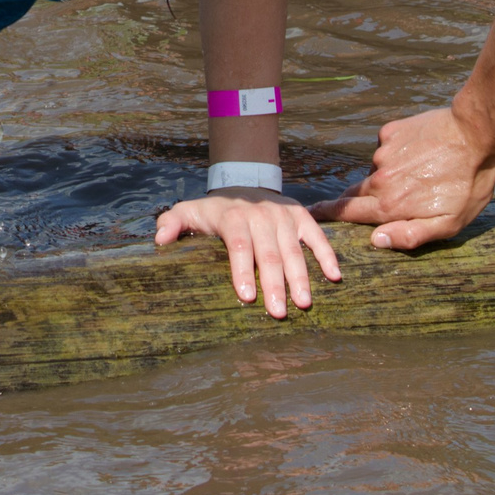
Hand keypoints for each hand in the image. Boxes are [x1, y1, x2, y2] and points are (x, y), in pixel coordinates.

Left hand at [153, 190, 342, 318]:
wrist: (244, 182)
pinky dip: (327, 256)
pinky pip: (318, 236)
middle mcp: (261, 215)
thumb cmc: (213, 210)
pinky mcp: (301, 217)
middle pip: (269, 252)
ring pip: (294, 249)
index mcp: (234, 216)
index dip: (242, 270)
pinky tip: (335, 277)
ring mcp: (284, 217)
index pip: (239, 245)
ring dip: (300, 277)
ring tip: (303, 303)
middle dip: (274, 283)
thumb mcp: (188, 211)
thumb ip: (171, 224)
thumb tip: (159, 241)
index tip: (246, 297)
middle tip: (278, 313)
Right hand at [312, 102, 494, 250]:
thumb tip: (376, 241)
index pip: (348, 213)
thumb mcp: (448, 223)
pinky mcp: (392, 131)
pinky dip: (398, 153)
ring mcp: (384, 152)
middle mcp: (380, 178)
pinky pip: (387, 147)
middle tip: (371, 201)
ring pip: (376, 170)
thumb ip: (409, 235)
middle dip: (355, 200)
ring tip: (418, 175)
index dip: (328, 215)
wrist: (477, 133)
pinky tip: (420, 152)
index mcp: (390, 204)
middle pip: (356, 193)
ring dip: (388, 176)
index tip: (311, 214)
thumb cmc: (468, 184)